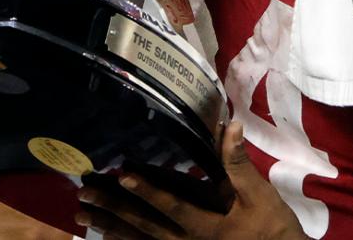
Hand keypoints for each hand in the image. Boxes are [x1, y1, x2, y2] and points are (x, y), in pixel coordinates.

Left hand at [77, 122, 308, 239]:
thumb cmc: (271, 226)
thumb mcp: (259, 195)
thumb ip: (238, 163)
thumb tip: (229, 125)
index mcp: (205, 227)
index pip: (171, 206)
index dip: (148, 190)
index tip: (123, 174)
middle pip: (143, 226)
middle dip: (113, 209)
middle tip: (84, 194)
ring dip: (109, 227)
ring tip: (82, 215)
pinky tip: (104, 235)